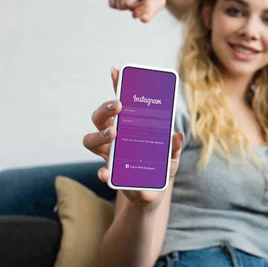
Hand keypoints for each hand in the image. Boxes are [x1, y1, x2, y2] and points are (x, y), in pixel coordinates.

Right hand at [82, 67, 183, 204]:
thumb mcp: (171, 156)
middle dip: (105, 109)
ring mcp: (109, 155)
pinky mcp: (110, 174)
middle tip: (119, 106)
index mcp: (129, 127)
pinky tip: (106, 173)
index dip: (116, 85)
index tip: (116, 71)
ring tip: (114, 134)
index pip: (120, 102)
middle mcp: (115, 137)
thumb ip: (173, 146)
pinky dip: (103, 172)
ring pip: (90, 139)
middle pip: (99, 118)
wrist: (152, 195)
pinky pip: (101, 171)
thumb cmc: (161, 169)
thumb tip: (177, 134)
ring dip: (99, 135)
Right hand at [109, 0, 173, 22]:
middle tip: (142, 1)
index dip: (147, 10)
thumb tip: (135, 16)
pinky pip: (112, 4)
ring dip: (129, 6)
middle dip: (134, 8)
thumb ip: (151, 10)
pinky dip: (120, 5)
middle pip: (127, 3)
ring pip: (120, 5)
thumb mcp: (160, 1)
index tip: (144, 20)